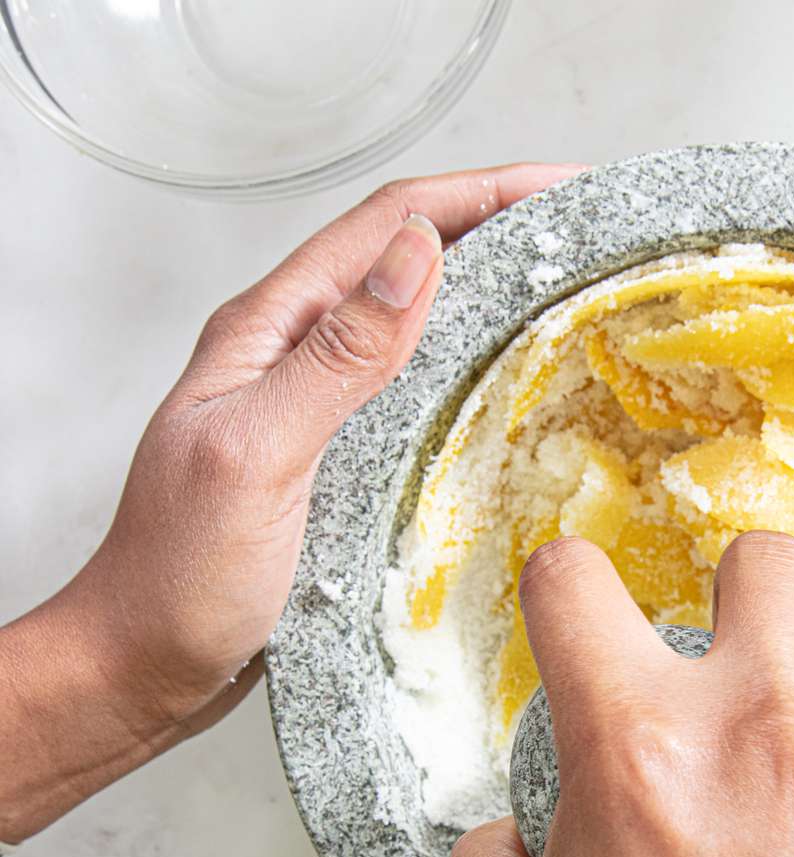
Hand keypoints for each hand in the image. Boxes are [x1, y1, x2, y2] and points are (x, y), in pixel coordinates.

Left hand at [0, 163, 583, 840]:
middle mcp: (296, 353)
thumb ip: (336, 358)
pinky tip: (516, 390)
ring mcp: (321, 405)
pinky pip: (420, 390)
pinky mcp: (343, 456)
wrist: (141, 667)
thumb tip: (419, 254)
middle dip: (500, 228)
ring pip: (419, 323)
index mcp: (270, 331)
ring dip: (494, 294)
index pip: (386, 226)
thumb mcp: (257, 456)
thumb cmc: (179, 575)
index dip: (480, 193)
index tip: (565, 188)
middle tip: (588, 237)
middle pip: (409, 259)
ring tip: (571, 295)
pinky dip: (475, 368)